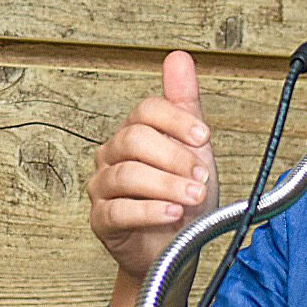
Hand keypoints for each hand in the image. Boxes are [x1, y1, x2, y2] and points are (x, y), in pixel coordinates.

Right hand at [87, 51, 217, 279]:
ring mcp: (103, 187)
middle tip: (202, 176)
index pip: (146, 111)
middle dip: (174, 157)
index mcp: (136, 133)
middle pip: (135, 139)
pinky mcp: (101, 219)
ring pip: (127, 174)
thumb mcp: (194, 150)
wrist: (177, 249)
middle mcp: (114, 155)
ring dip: (167, 185)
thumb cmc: (183, 197)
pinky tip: (172, 214)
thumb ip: (184, 105)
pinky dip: (149, 211)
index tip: (204, 137)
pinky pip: (117, 210)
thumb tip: (178, 58)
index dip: (176, 121)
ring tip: (192, 198)